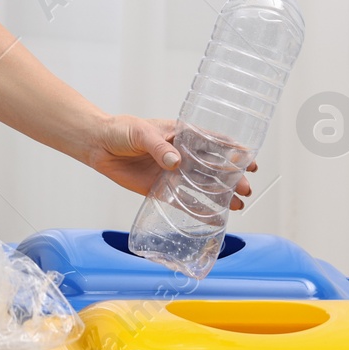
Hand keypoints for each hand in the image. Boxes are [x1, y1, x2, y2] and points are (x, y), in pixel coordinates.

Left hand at [82, 114, 257, 207]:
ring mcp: (173, 174)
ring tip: (238, 206)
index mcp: (181, 136)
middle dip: (231, 178)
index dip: (233, 151)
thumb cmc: (121, 130)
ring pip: (203, 186)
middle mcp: (182, 156)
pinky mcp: (160, 190)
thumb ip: (157, 146)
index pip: (213, 143)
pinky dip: (200, 211)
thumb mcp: (140, 133)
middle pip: (213, 168)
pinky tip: (216, 219)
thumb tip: (175, 162)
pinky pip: (183, 202)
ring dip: (221, 196)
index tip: (250, 160)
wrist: (98, 145)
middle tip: (245, 189)